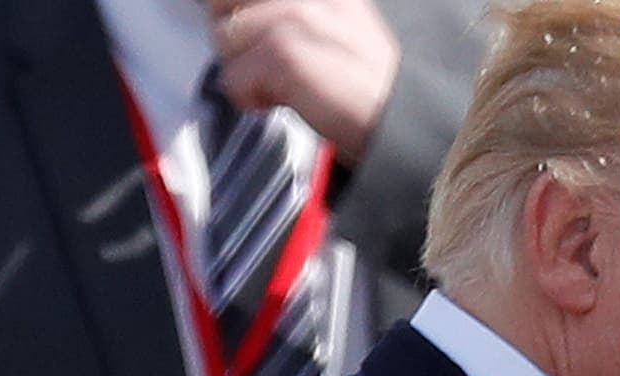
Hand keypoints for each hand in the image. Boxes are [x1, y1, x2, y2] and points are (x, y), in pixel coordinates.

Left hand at [209, 0, 400, 163]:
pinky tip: (284, 100)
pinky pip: (232, 77)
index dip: (233, 9)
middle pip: (219, 2)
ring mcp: (294, 15)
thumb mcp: (333, 18)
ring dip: (246, 70)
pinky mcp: (285, 52)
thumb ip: (287, 7)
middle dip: (235, 35)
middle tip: (271, 61)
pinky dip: (251, 99)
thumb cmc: (366, 82)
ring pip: (223, 39)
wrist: (400, 120)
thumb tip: (231, 10)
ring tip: (285, 83)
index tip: (251, 33)